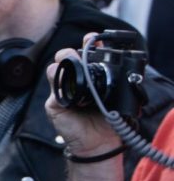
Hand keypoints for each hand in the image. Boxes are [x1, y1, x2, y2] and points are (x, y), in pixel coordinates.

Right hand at [44, 36, 121, 156]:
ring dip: (61, 66)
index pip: (85, 54)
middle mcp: (74, 80)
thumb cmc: (110, 119)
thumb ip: (120, 81)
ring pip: (53, 70)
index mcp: (89, 75)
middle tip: (78, 55)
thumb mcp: (120, 96)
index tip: (93, 38)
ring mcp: (62, 91)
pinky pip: (54, 91)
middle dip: (69, 53)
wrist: (101, 142)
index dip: (87, 43)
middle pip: (64, 57)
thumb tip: (127, 67)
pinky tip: (69, 90)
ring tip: (72, 69)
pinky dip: (60, 87)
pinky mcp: (55, 104)